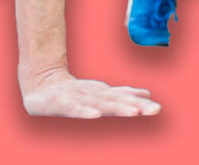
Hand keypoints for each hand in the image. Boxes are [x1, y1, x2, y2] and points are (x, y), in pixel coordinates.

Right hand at [21, 69, 161, 117]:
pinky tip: (96, 115)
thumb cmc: (75, 91)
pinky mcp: (60, 102)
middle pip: (116, 101)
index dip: (139, 103)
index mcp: (102, 93)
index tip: (157, 108)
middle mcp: (93, 94)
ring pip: (100, 103)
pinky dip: (85, 111)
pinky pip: (74, 108)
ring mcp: (77, 97)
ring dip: (118, 108)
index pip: (123, 98)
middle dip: (135, 105)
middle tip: (154, 110)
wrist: (41, 83)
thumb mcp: (100, 93)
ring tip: (134, 112)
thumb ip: (123, 95)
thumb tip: (147, 95)